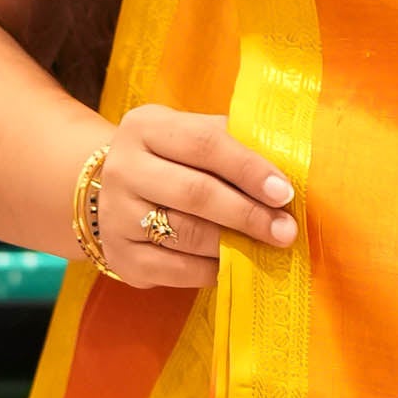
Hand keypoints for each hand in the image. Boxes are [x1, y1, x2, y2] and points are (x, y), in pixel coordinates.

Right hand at [85, 102, 296, 286]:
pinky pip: (177, 269)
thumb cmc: (171, 161)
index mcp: (146, 127)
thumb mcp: (190, 136)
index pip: (204, 144)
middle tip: (284, 230)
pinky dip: (213, 270)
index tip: (284, 192)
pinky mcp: (122, 257)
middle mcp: (124, 169)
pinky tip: (235, 265)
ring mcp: (117, 215)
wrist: (110, 193)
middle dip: (247, 214)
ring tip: (266, 248)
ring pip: (187, 234)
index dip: (248, 169)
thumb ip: (232, 144)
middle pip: (195, 193)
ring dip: (234, 244)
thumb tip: (287, 172)